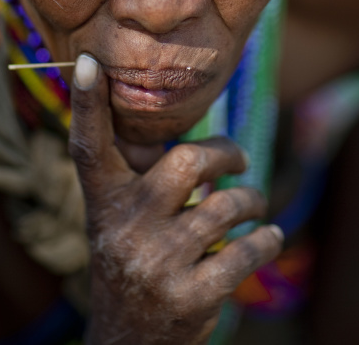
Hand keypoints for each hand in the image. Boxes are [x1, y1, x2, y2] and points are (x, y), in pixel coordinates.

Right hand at [69, 54, 283, 344]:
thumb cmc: (133, 261)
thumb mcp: (121, 221)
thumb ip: (143, 177)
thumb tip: (185, 128)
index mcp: (104, 202)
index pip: (88, 146)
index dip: (87, 103)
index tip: (91, 62)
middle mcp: (123, 227)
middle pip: (187, 161)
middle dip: (226, 153)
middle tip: (240, 159)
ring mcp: (154, 263)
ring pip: (227, 207)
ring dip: (253, 202)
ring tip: (255, 205)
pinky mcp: (189, 297)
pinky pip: (246, 251)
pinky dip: (268, 239)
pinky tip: (270, 236)